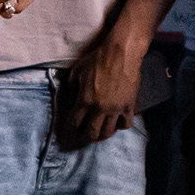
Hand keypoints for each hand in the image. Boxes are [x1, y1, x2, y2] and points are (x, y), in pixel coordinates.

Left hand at [58, 31, 146, 147]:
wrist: (121, 53)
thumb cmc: (97, 60)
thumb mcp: (77, 72)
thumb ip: (70, 90)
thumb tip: (68, 104)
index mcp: (85, 100)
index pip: (74, 124)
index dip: (68, 133)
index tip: (65, 137)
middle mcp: (100, 108)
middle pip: (90, 134)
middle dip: (82, 140)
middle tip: (79, 141)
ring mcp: (116, 108)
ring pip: (108, 133)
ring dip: (100, 136)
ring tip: (96, 134)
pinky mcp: (129, 106)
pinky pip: (125, 125)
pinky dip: (119, 127)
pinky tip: (115, 123)